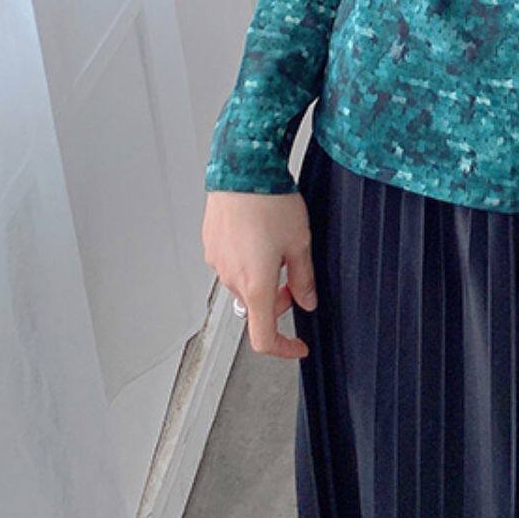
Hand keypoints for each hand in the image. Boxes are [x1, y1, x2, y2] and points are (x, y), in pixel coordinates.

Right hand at [202, 190, 317, 359]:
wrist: (242, 168)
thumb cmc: (270, 202)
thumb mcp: (300, 243)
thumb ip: (304, 279)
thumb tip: (307, 301)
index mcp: (256, 285)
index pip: (264, 338)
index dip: (284, 349)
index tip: (298, 345)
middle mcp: (231, 278)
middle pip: (256, 307)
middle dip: (278, 300)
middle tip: (296, 276)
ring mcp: (217, 262)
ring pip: (244, 284)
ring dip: (262, 278)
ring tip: (278, 245)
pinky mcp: (211, 245)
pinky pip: (232, 264)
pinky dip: (248, 261)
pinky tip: (260, 235)